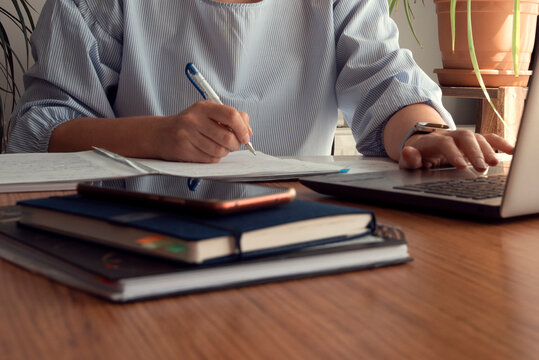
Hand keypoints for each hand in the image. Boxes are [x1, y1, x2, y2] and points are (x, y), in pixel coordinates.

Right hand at [154, 101, 251, 162]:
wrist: (160, 134)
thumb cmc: (189, 124)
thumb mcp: (207, 113)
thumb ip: (230, 118)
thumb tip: (248, 131)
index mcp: (203, 107)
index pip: (231, 115)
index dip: (242, 128)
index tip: (245, 137)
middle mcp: (195, 119)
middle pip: (227, 137)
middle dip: (235, 145)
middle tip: (233, 144)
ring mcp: (188, 135)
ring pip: (220, 151)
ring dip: (224, 152)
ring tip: (217, 147)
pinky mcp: (184, 150)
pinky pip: (209, 159)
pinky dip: (213, 158)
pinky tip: (207, 152)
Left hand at [399, 130, 513, 170]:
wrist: (423, 147)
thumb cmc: (417, 157)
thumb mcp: (408, 161)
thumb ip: (408, 159)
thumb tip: (408, 152)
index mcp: (434, 140)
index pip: (445, 143)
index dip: (454, 153)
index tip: (462, 166)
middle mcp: (451, 136)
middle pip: (465, 137)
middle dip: (474, 151)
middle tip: (481, 167)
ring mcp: (463, 138)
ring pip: (478, 137)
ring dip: (487, 149)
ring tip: (493, 164)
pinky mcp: (473, 142)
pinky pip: (488, 139)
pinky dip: (500, 143)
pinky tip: (511, 151)